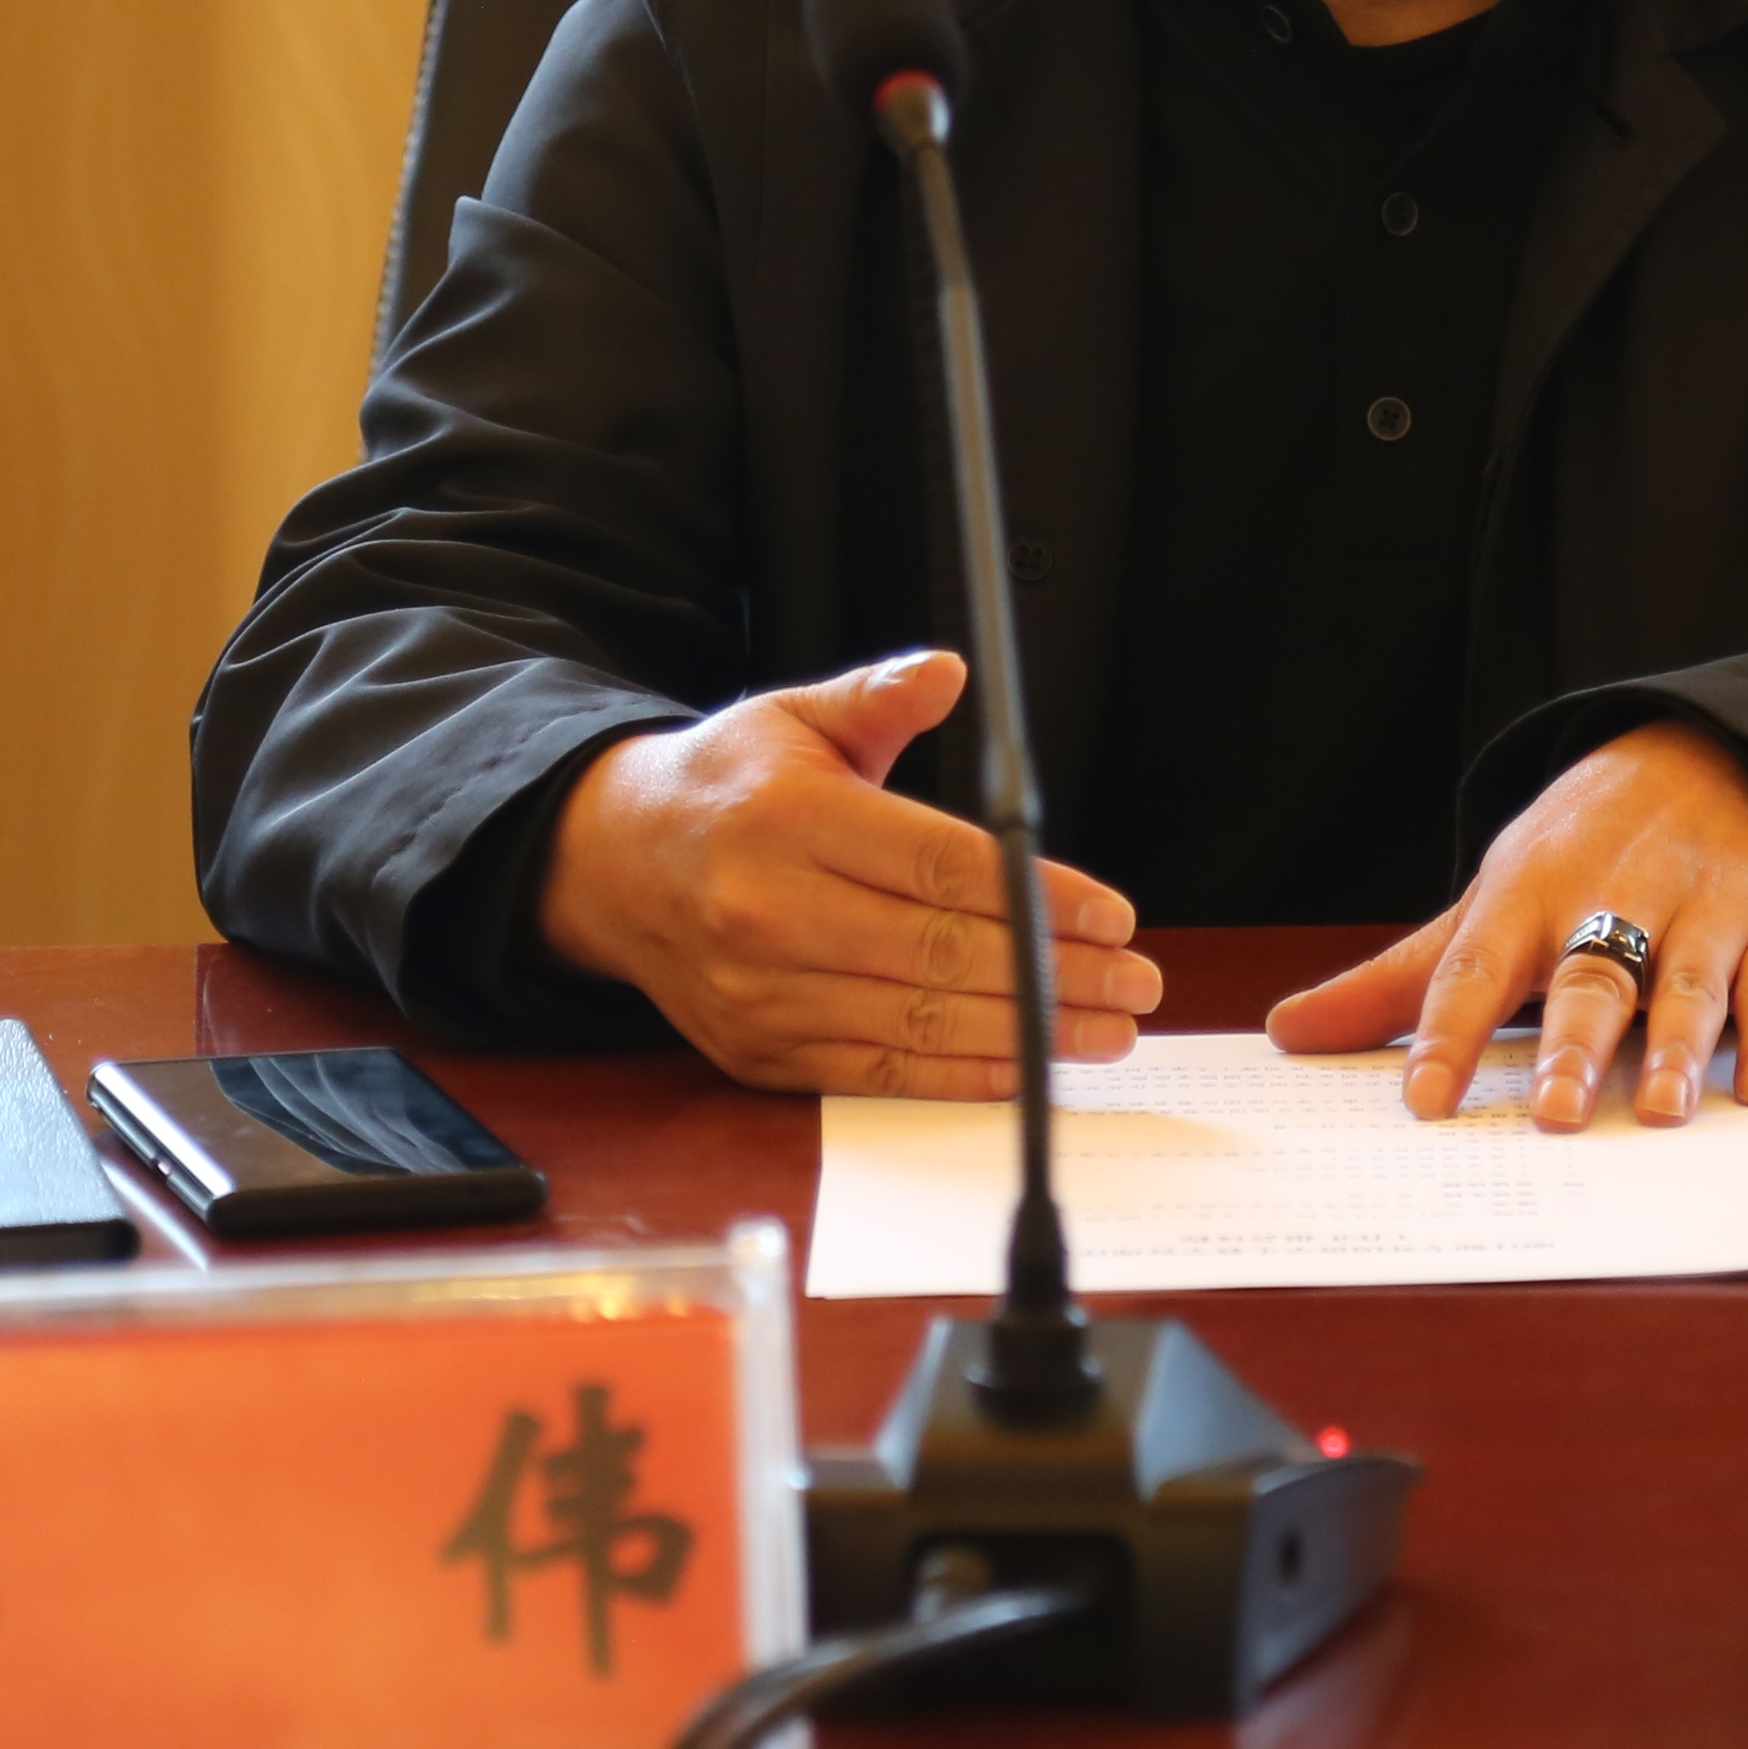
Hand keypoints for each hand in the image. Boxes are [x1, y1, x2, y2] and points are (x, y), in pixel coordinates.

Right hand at [541, 651, 1158, 1095]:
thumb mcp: (793, 717)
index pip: (941, 866)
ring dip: (1026, 1035)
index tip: (1113, 917)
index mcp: (791, 820)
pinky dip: (959, 1077)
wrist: (612, 864)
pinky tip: (1026, 1068)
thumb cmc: (725, 785)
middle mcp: (771, 911)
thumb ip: (878, 698)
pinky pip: (877, 1072)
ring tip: (1105, 1032)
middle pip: (941, 953)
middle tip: (1135, 984)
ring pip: (917, 1022)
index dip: (1037, 897)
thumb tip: (949, 671)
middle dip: (1054, 975)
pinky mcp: (759, 1051)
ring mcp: (762, 992)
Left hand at [1261, 721, 1747, 1130]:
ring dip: (1676, 1046)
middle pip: (1592, 974)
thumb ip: (1401, 980)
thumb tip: (1289, 1035)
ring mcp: (1704, 906)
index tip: (1423, 1101)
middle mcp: (1617, 894)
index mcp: (1531, 891)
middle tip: (1553, 1114)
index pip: (1480, 965)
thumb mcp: (1492, 901)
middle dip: (1573, 1044)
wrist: (1711, 758)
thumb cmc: (1583, 854)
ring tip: (1658, 1109)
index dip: (1451, 1034)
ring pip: (1687, 979)